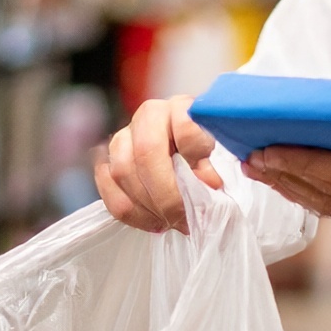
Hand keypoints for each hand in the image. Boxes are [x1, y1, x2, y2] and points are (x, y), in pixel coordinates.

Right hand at [95, 95, 223, 232]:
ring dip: (147, 206)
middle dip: (165, 195)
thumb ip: (217, 167)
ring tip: (170, 222)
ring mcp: (123, 137)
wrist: (189, 151)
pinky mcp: (108, 160)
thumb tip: (207, 183)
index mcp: (181, 108)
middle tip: (183, 219)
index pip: (185, 128)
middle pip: (145, 154)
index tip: (212, 184)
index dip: (196, 158)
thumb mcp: (222, 155)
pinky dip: (130, 213)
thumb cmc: (209, 153)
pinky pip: (108, 190)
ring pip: (121, 172)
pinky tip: (153, 222)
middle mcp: (148, 117)